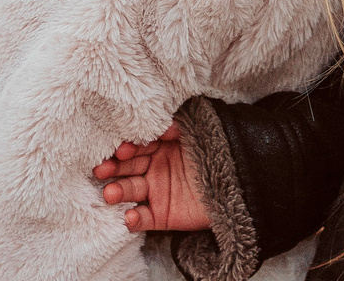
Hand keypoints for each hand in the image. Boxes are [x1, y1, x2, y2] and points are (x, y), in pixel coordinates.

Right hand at [92, 123, 209, 231]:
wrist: (241, 181)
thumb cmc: (216, 152)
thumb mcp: (197, 133)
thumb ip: (176, 128)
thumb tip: (159, 124)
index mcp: (159, 149)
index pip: (137, 147)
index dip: (128, 148)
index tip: (121, 149)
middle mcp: (153, 170)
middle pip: (128, 168)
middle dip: (114, 168)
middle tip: (102, 170)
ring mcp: (156, 193)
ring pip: (130, 191)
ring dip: (118, 192)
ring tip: (111, 193)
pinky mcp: (161, 216)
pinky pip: (143, 219)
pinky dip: (134, 220)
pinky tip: (129, 217)